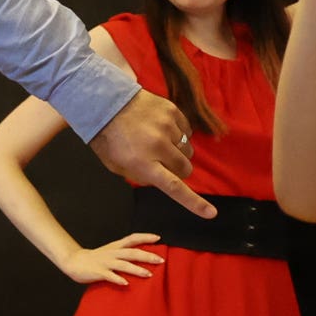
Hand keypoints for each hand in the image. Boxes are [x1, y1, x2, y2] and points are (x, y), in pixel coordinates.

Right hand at [64, 234, 164, 287]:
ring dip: (137, 269)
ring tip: (149, 274)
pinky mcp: (99, 272)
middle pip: (132, 252)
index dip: (145, 237)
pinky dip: (118, 279)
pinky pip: (110, 276)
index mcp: (115, 247)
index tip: (158, 238)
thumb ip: (123, 254)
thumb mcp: (110, 252)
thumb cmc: (94, 259)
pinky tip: (126, 283)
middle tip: (161, 260)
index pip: (132, 238)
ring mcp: (106, 262)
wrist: (73, 261)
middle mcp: (112, 253)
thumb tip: (141, 257)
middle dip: (147, 256)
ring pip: (123, 264)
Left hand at [89, 93, 215, 218]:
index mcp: (142, 164)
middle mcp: (158, 146)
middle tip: (162, 162)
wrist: (104, 102)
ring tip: (156, 140)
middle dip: (177, 170)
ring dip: (176, 150)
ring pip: (187, 149)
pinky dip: (178, 133)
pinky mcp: (172, 111)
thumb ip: (141, 176)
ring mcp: (167, 127)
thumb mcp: (117, 166)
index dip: (194, 203)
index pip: (174, 188)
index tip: (211, 213)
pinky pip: (187, 130)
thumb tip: (161, 179)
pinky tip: (161, 128)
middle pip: (185, 169)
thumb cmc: (108, 138)